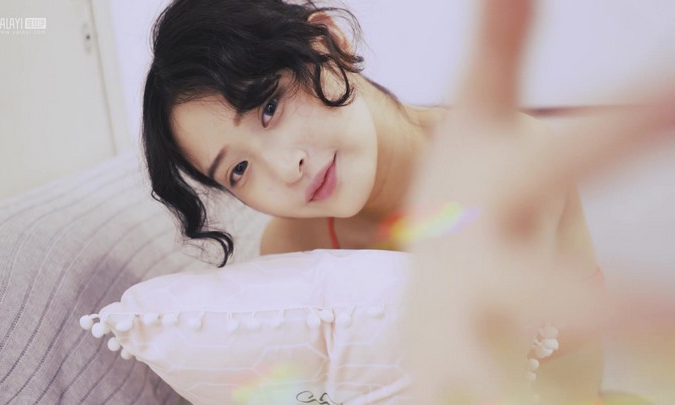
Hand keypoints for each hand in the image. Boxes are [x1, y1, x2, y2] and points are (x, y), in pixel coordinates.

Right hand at [400, 0, 674, 402]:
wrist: (421, 285)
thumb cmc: (465, 198)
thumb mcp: (479, 122)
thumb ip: (497, 47)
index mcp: (491, 195)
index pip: (560, 155)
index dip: (624, 128)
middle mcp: (476, 270)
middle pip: (538, 294)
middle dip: (600, 309)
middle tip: (672, 319)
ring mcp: (462, 335)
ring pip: (504, 382)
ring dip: (540, 384)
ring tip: (612, 391)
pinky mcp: (451, 379)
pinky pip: (493, 403)